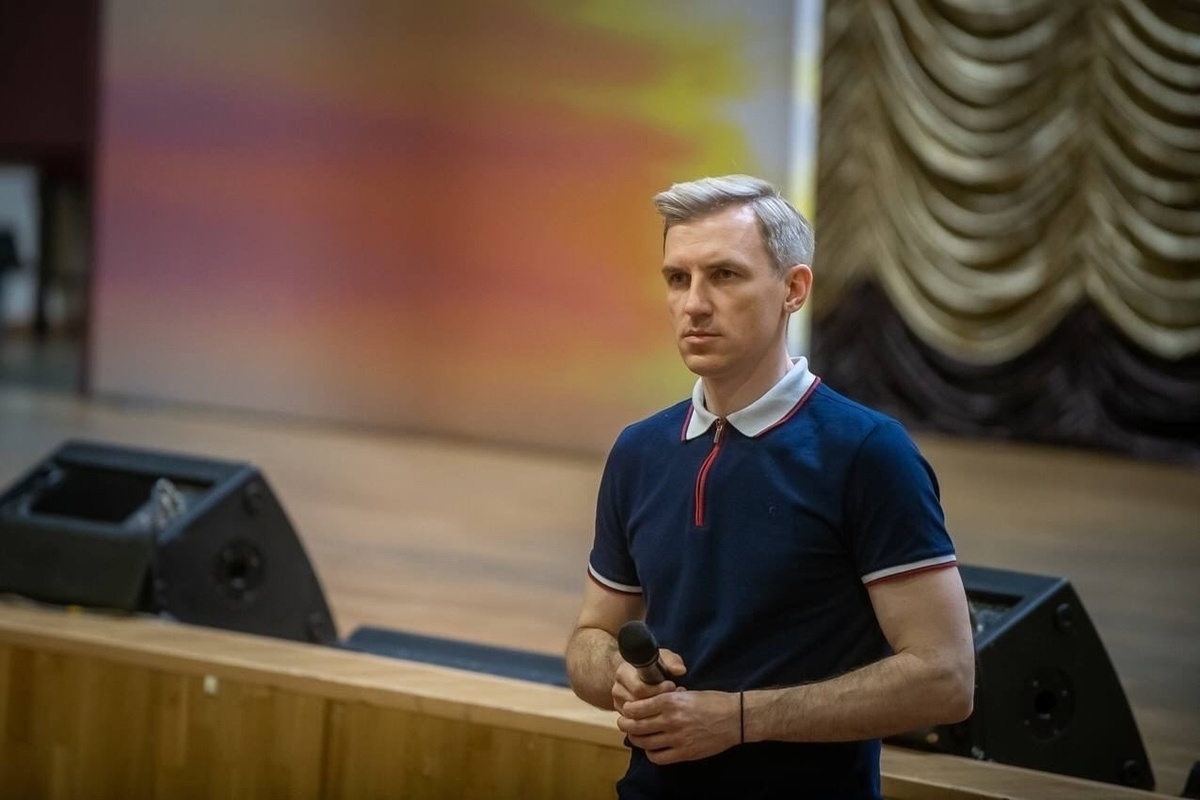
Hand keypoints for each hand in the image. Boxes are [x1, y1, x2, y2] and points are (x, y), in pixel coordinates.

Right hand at [611, 648, 685, 714]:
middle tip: (674, 697)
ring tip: (670, 703)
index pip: (639, 688)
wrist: (640, 673)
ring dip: (655, 711)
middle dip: (658, 701)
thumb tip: (680, 670)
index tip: (672, 686)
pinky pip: (636, 721)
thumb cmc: (654, 665)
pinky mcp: (622, 713)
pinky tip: (661, 711)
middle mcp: (618, 688)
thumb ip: (672, 662)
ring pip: (637, 715)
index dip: (658, 689)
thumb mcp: (664, 658)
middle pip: (637, 703)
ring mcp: (619, 702)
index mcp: (624, 673)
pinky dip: (650, 718)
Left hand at [616, 689, 740, 764]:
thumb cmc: (713, 701)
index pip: (637, 708)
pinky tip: (652, 749)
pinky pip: (659, 757)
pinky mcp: (685, 753)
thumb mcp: (688, 692)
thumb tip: (652, 701)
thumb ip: (668, 698)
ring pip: (645, 743)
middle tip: (623, 723)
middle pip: (636, 726)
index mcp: (671, 701)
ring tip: (636, 736)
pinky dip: (651, 754)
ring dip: (636, 740)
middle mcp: (671, 720)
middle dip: (625, 725)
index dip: (627, 710)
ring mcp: (677, 739)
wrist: (735, 718)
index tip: (625, 709)